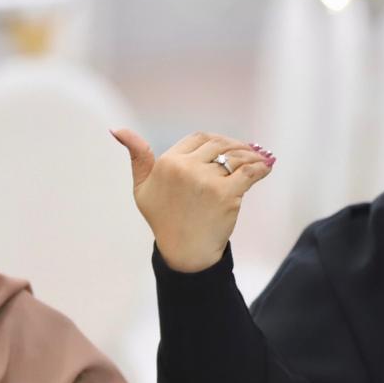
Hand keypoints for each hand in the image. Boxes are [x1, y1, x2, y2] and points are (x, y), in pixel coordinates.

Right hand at [111, 129, 274, 272]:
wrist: (184, 252)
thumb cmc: (164, 219)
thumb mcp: (142, 187)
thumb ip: (137, 157)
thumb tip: (116, 129)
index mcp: (168, 162)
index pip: (198, 139)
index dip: (215, 140)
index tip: (226, 146)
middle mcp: (186, 168)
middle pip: (218, 145)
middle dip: (235, 146)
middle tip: (247, 151)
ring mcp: (207, 181)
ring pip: (236, 156)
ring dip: (251, 155)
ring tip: (260, 158)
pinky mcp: (226, 194)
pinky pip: (249, 172)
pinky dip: (261, 167)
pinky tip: (267, 166)